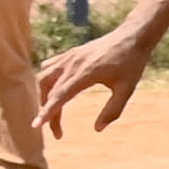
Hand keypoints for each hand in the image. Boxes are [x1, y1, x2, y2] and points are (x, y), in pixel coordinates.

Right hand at [35, 27, 153, 134]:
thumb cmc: (132, 63)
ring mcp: (69, 57)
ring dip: (44, 96)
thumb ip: (113, 111)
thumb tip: (97, 129)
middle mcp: (72, 64)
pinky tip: (51, 91)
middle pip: (49, 90)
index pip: (60, 96)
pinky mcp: (71, 54)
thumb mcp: (127, 89)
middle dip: (48, 111)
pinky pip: (50, 67)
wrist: (132, 36)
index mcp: (85, 74)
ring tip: (53, 113)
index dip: (47, 112)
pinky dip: (47, 81)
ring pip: (45, 78)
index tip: (36, 126)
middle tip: (58, 132)